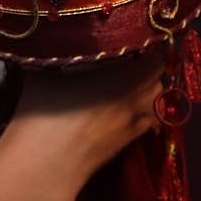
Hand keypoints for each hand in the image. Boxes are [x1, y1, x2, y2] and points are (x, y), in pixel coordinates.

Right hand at [1, 48, 165, 200]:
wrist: (44, 165)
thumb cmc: (42, 113)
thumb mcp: (46, 71)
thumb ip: (61, 52)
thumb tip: (60, 35)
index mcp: (120, 75)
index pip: (153, 54)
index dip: (145, 43)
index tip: (130, 35)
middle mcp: (134, 97)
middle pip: (157, 75)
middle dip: (147, 63)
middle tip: (128, 54)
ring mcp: (133, 123)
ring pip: (157, 99)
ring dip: (149, 87)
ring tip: (129, 78)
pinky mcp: (127, 143)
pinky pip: (149, 120)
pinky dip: (146, 110)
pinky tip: (127, 105)